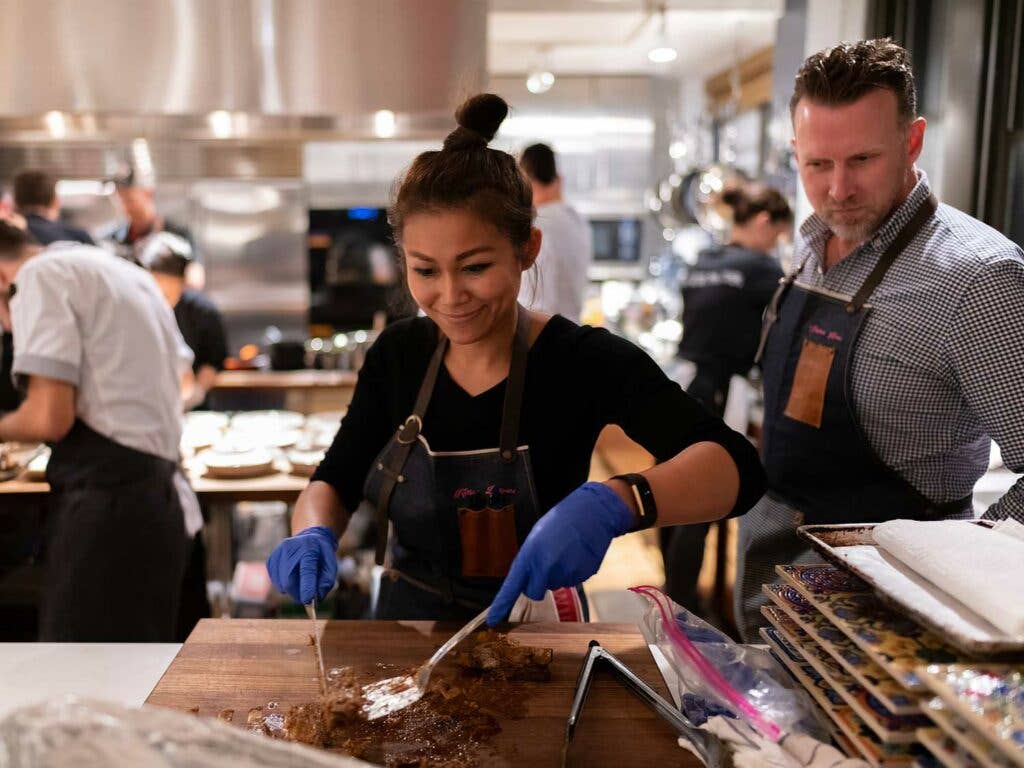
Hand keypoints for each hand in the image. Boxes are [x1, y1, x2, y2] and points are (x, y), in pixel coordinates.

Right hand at [266, 525, 338, 603]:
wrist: (312, 537)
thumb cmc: (322, 555)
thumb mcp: (331, 565)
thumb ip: (326, 582)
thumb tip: (317, 598)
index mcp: (309, 548)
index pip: (306, 570)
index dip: (307, 587)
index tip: (308, 601)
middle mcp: (290, 548)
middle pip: (289, 580)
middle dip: (298, 593)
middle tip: (306, 597)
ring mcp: (278, 553)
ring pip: (281, 583)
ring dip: (291, 589)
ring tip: (301, 579)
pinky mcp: (271, 559)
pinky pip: (275, 580)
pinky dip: (284, 584)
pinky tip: (292, 575)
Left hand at [487, 482, 633, 624]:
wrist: (592, 511)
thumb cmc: (561, 520)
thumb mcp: (536, 537)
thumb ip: (530, 560)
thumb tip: (528, 580)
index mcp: (530, 554)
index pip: (512, 586)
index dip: (501, 605)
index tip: (493, 621)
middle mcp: (547, 567)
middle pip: (535, 592)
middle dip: (537, 584)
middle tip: (546, 562)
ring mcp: (566, 572)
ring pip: (555, 586)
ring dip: (557, 574)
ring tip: (565, 551)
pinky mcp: (583, 575)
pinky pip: (572, 581)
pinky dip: (573, 571)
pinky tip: (576, 554)